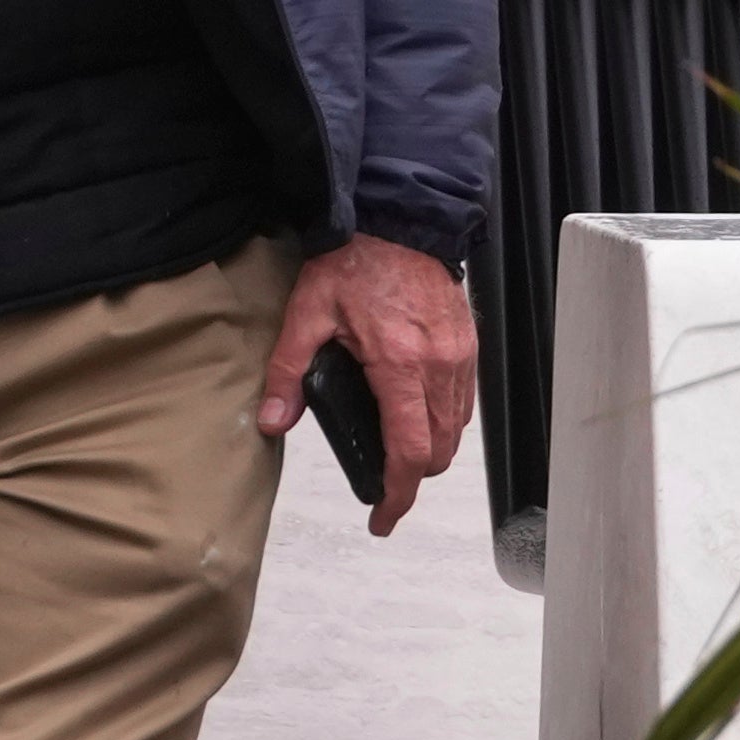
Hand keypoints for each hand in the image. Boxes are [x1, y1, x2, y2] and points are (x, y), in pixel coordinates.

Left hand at [261, 230, 478, 535]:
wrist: (397, 222)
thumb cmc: (353, 264)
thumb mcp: (305, 315)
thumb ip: (287, 373)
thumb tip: (270, 422)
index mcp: (401, 364)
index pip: (409, 450)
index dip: (398, 493)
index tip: (383, 517)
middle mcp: (440, 366)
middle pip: (438, 449)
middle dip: (412, 476)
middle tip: (381, 487)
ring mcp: (461, 357)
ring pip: (455, 429)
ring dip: (429, 451)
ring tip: (395, 456)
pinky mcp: (469, 347)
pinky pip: (463, 403)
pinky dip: (443, 422)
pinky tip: (415, 417)